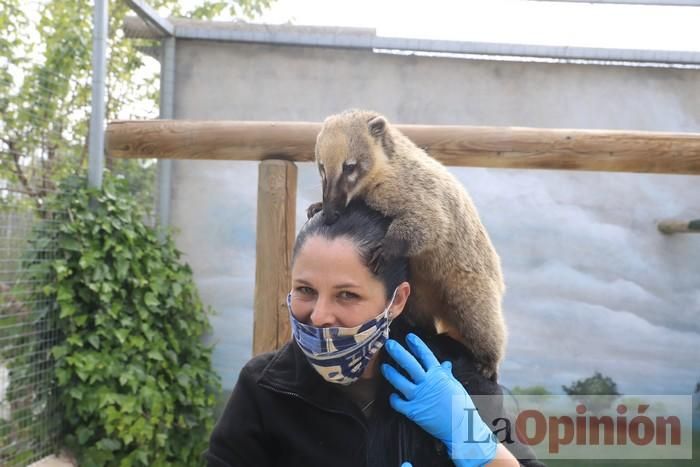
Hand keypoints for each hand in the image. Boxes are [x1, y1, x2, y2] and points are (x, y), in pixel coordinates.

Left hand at [381, 333, 497, 465]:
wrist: (461, 427)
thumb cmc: (461, 406)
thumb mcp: (455, 386)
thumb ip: (447, 374)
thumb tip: (446, 364)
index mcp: (438, 375)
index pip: (425, 355)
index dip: (416, 345)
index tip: (409, 337)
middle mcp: (426, 383)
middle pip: (409, 364)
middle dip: (398, 352)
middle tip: (389, 344)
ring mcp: (418, 397)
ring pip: (399, 381)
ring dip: (390, 373)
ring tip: (384, 367)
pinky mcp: (413, 411)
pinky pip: (398, 403)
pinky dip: (394, 399)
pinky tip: (392, 396)